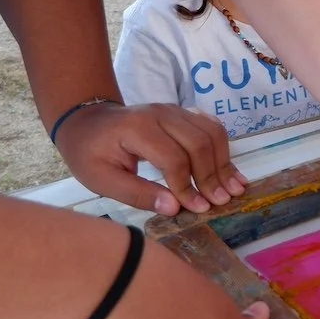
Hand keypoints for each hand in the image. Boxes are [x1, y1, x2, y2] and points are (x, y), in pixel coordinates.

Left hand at [54, 102, 245, 215]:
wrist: (86, 121)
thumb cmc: (90, 153)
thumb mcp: (101, 180)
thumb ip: (137, 194)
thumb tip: (174, 208)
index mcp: (138, 128)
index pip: (174, 158)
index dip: (187, 186)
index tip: (198, 208)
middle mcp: (161, 113)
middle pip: (199, 143)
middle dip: (212, 176)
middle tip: (221, 202)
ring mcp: (175, 110)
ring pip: (212, 132)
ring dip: (224, 162)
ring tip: (233, 189)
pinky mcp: (183, 113)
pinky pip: (211, 127)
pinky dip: (223, 150)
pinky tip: (231, 172)